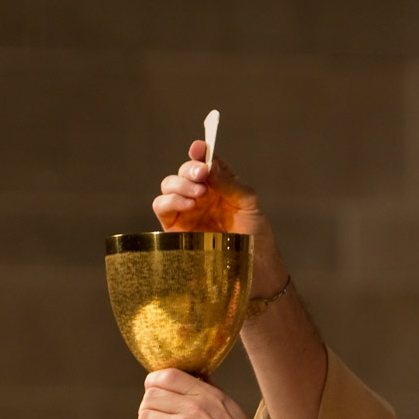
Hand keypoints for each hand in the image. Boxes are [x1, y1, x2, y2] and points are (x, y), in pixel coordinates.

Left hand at [133, 369, 273, 418]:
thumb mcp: (232, 411)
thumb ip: (211, 395)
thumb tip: (198, 380)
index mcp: (208, 395)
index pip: (168, 376)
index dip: (153, 384)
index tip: (152, 395)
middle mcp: (194, 407)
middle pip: (150, 397)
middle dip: (147, 410)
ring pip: (143, 418)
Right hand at [151, 141, 288, 297]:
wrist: (253, 270)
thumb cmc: (255, 237)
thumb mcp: (249, 204)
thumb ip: (230, 183)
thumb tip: (208, 164)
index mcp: (219, 186)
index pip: (205, 162)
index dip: (199, 152)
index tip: (198, 148)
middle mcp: (200, 196)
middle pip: (184, 171)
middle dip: (190, 168)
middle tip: (202, 175)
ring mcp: (186, 212)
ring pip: (168, 186)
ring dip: (180, 184)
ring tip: (198, 194)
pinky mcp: (174, 230)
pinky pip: (162, 208)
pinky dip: (171, 201)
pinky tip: (189, 206)